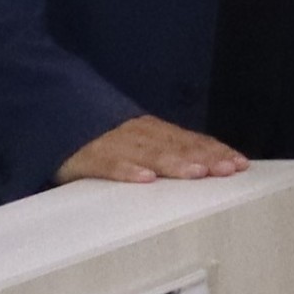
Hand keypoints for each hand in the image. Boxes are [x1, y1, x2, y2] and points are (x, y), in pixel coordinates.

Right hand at [59, 113, 243, 183]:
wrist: (52, 114)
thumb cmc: (102, 138)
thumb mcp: (137, 141)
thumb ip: (166, 151)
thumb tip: (204, 167)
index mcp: (154, 131)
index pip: (192, 140)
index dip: (216, 151)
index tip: (241, 164)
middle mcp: (139, 134)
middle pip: (177, 146)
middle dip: (205, 157)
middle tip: (229, 169)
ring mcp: (114, 143)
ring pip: (149, 153)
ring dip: (175, 162)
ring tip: (196, 173)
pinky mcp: (88, 156)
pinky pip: (110, 163)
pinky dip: (128, 170)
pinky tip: (145, 179)